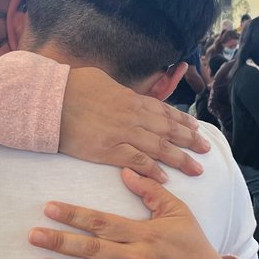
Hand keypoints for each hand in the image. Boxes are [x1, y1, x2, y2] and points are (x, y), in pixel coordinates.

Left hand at [28, 169, 237, 258]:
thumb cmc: (193, 245)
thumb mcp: (179, 212)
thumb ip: (151, 191)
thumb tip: (126, 170)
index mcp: (145, 235)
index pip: (103, 222)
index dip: (75, 215)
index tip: (49, 208)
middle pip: (94, 249)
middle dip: (62, 241)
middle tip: (33, 235)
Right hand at [60, 67, 209, 183]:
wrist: (52, 99)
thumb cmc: (72, 86)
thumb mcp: (102, 80)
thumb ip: (118, 91)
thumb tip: (125, 95)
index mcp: (131, 98)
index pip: (164, 111)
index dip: (182, 121)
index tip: (196, 128)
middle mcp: (132, 116)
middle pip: (168, 130)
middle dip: (190, 141)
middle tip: (206, 150)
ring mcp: (122, 133)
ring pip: (159, 147)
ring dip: (180, 158)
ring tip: (196, 169)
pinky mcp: (108, 149)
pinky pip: (137, 161)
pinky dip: (153, 170)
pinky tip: (166, 178)